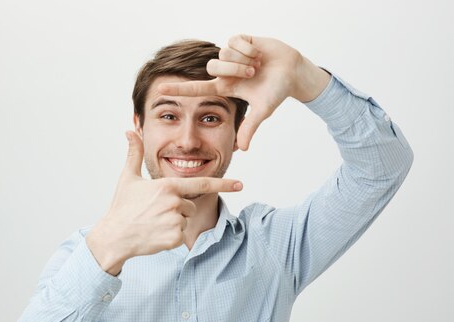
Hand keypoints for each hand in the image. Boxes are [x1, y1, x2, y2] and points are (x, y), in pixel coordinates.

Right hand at [85, 131, 243, 275]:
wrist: (114, 236)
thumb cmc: (122, 207)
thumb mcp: (128, 178)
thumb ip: (134, 154)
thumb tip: (129, 131)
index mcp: (167, 185)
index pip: (201, 183)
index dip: (223, 183)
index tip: (240, 184)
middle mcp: (174, 202)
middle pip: (189, 205)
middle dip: (176, 209)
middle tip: (154, 212)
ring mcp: (175, 221)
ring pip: (186, 220)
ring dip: (174, 223)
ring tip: (153, 223)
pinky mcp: (174, 238)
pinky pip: (181, 235)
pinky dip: (170, 237)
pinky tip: (154, 235)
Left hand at [158, 35, 329, 150]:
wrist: (293, 71)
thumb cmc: (276, 91)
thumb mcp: (262, 110)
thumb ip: (250, 128)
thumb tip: (242, 149)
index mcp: (225, 87)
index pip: (196, 89)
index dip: (179, 89)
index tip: (160, 89)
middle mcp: (224, 71)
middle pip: (212, 66)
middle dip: (235, 70)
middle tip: (253, 74)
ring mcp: (231, 55)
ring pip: (223, 53)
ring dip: (244, 59)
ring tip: (258, 64)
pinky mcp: (240, 40)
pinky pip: (235, 41)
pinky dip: (249, 48)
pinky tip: (258, 52)